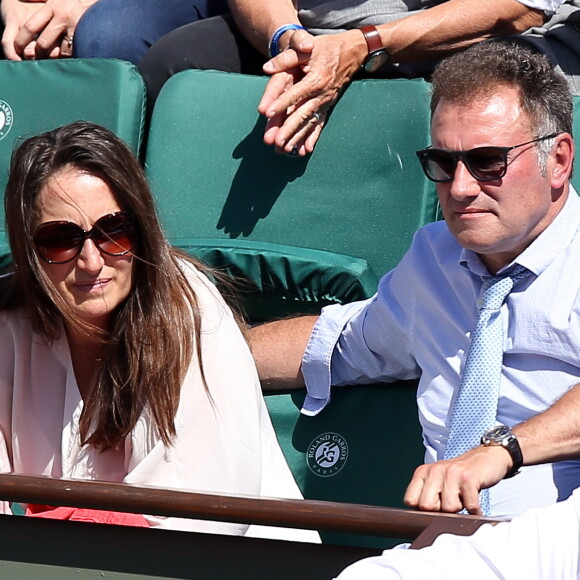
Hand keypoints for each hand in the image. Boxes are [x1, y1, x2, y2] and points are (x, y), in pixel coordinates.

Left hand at [3, 0, 93, 59]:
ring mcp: (75, 29)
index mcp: (52, 6)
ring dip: (57, 58)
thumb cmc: (79, 5)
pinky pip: (75, 54)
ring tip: (56, 59)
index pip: (31, 25)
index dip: (22, 40)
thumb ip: (44, 6)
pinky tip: (70, 58)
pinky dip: (71, 58)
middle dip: (39, 54)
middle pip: (43, 43)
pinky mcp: (87, 38)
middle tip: (38, 59)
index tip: (17, 49)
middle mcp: (62, 17)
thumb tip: (23, 4)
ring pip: (60, 52)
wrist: (103, 7)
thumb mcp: (58, 0)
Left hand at [258, 28, 366, 155]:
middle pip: (302, 114)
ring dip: (297, 138)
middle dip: (289, 129)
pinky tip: (305, 150)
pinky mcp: (328, 107)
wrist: (353, 52)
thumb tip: (267, 68)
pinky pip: (319, 125)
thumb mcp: (306, 48)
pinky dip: (312, 138)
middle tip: (276, 142)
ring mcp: (326, 103)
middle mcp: (322, 95)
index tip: (267, 113)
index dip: (281, 103)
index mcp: (315, 79)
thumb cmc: (327, 48)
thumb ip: (286, 58)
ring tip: (285, 150)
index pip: (295, 94)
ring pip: (309, 123)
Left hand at [404, 445, 513, 515]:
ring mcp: (451, 473)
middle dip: (440, 512)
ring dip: (459, 510)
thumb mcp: (437, 481)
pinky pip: (469, 505)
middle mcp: (434, 470)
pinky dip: (474, 511)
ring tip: (463, 499)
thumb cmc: (458, 476)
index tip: (433, 509)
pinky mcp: (469, 478)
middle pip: (427, 506)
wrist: (484, 458)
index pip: (410, 500)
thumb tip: (420, 521)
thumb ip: (427, 496)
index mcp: (422, 472)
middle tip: (451, 504)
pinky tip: (475, 506)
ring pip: (448, 507)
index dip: (421, 511)